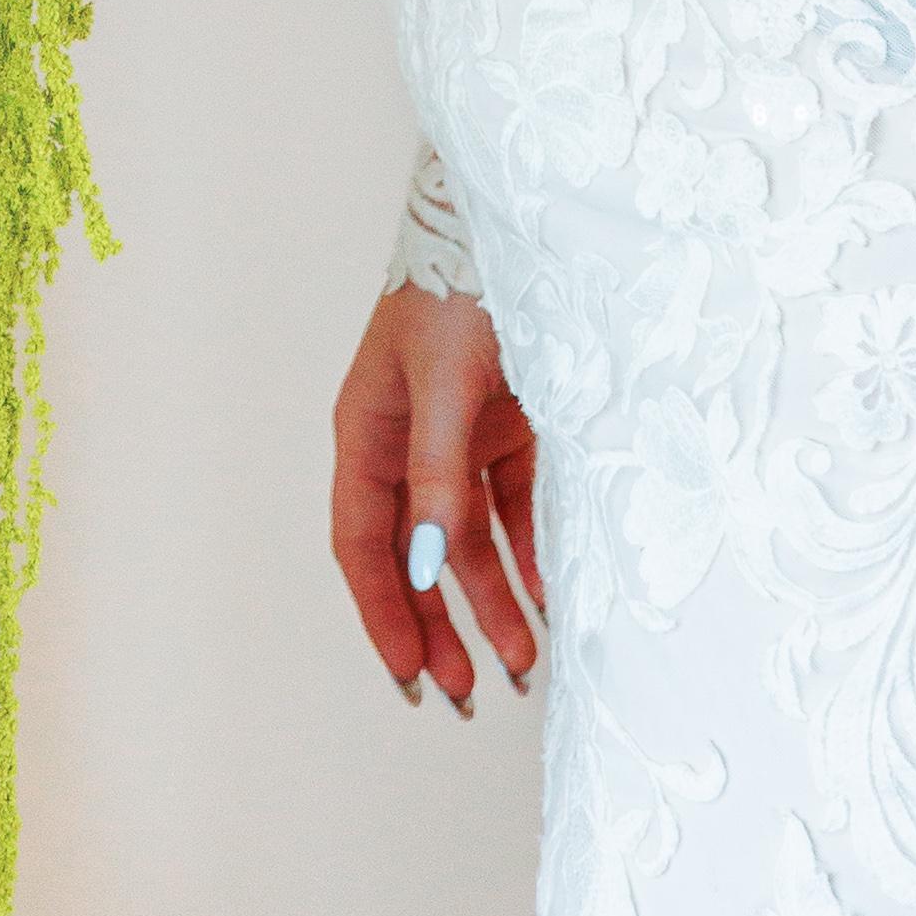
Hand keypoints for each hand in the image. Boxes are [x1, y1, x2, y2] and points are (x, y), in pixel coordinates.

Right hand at [330, 277, 541, 712]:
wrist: (523, 222)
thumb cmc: (460, 288)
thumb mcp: (444, 384)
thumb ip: (436, 476)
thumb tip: (427, 568)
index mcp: (368, 430)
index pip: (364, 542)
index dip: (385, 612)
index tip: (411, 676)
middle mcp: (409, 442)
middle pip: (417, 555)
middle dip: (439, 626)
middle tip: (466, 693)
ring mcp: (461, 437)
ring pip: (469, 542)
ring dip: (493, 603)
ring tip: (522, 666)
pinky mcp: (511, 428)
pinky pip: (517, 511)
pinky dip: (531, 557)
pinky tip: (551, 600)